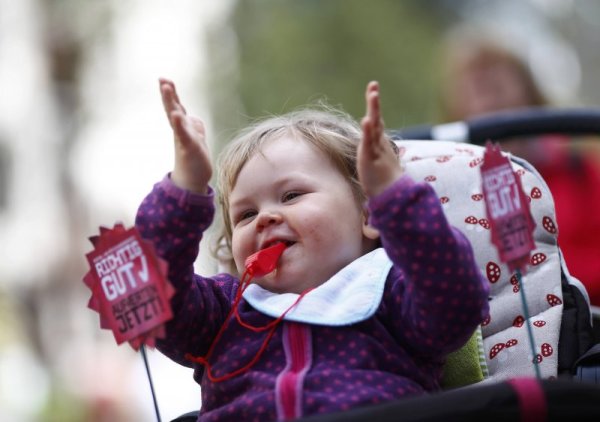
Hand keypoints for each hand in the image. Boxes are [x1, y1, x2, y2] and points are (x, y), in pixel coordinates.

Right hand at [159, 78, 211, 193]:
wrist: (192, 181)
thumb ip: (194, 127)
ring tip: (166, 89)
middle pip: (173, 109)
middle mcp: (181, 131)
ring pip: (176, 118)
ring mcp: (183, 138)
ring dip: (171, 103)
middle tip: (162, 80)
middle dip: (168, 95)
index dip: (171, 94)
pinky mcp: (189, 148)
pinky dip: (179, 124)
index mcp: (183, 128)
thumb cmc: (194, 160)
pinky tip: (176, 116)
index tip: (164, 80)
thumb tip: (192, 118)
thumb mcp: (196, 139)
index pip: (176, 107)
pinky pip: (183, 134)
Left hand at [357, 81, 402, 197]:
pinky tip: (366, 120)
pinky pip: (369, 142)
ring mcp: (375, 148)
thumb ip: (373, 150)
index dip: (374, 104)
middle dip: (374, 102)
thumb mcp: (375, 159)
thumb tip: (371, 146)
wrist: (391, 194)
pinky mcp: (370, 156)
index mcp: (378, 141)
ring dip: (374, 110)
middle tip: (373, 85)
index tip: (373, 87)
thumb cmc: (382, 179)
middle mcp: (378, 141)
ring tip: (373, 95)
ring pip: (374, 126)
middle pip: (376, 118)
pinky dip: (368, 130)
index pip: (376, 119)